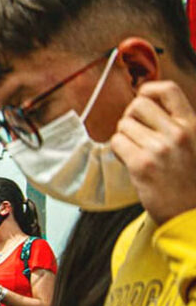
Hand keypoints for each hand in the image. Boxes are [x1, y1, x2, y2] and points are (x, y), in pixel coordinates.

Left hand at [112, 80, 195, 223]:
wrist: (190, 215)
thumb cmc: (190, 181)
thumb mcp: (195, 144)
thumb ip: (176, 124)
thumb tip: (146, 101)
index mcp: (193, 125)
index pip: (167, 90)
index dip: (149, 90)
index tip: (143, 98)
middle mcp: (177, 133)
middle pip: (137, 105)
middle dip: (131, 117)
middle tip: (137, 133)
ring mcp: (159, 148)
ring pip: (124, 125)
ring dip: (125, 137)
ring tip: (138, 152)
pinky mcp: (142, 163)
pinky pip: (117, 142)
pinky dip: (119, 151)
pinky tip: (132, 162)